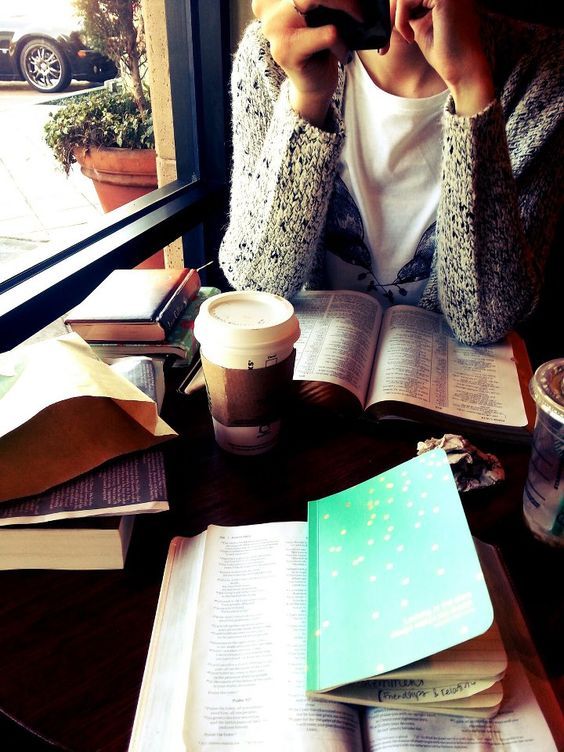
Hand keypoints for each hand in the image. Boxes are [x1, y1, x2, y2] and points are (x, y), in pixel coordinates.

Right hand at [252, 0, 361, 125]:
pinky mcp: (286, 50)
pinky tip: (341, 54)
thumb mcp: (320, 8)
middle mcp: (266, 5)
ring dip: (345, 11)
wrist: (313, 85)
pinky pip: (328, 33)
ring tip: (353, 28)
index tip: (350, 1)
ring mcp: (273, 27)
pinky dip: (342, 43)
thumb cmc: (321, 42)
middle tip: (361, 8)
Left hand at [391, 0, 494, 113]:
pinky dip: (401, 20)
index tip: (387, 39)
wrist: (462, 68)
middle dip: (392, 13)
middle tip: (385, 43)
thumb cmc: (445, 53)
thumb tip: (390, 4)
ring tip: (406, 38)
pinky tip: (410, 37)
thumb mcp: (421, 26)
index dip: (397, 11)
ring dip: (396, 17)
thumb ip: (410, 12)